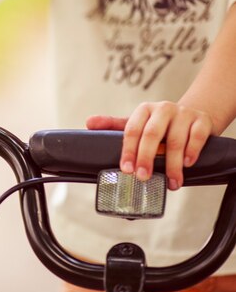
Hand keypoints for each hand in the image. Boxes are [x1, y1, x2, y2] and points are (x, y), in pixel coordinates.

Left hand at [86, 102, 213, 190]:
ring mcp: (183, 114)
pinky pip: (196, 137)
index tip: (126, 169)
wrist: (193, 116)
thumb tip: (89, 123)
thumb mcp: (137, 123)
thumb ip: (113, 125)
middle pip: (151, 135)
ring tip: (171, 182)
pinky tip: (187, 165)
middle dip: (146, 158)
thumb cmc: (160, 125)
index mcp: (144, 110)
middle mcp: (163, 109)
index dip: (128, 151)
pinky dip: (191, 152)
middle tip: (143, 177)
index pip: (132, 130)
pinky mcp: (202, 121)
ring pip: (176, 140)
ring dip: (172, 164)